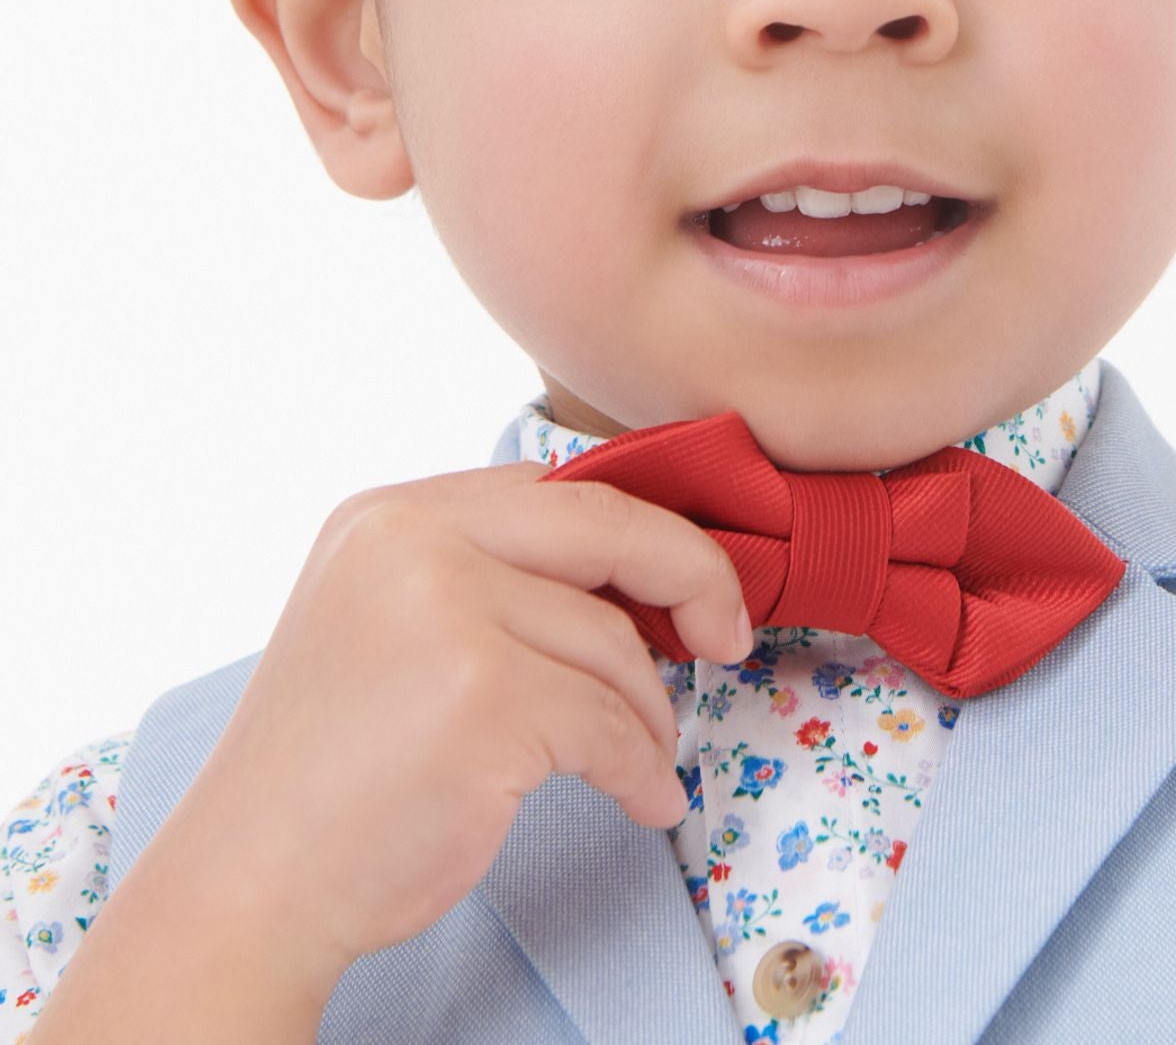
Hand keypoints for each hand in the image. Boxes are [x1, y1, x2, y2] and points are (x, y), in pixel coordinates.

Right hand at [145, 461, 751, 984]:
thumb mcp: (384, 621)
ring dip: (650, 713)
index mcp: (389, 513)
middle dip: (692, 576)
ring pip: (612, 646)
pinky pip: (610, 727)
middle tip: (728, 634)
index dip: (638, 531)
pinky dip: (642, 769)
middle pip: (607, 529)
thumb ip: (483, 575)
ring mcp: (448, 616)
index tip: (686, 579)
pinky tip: (645, 799)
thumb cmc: (330, 771)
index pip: (553, 487)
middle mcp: (413, 543)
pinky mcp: (484, 702)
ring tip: (645, 758)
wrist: (250, 884)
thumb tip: (631, 572)